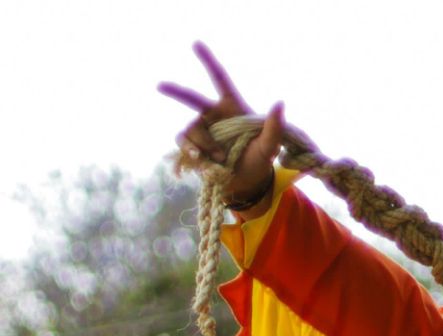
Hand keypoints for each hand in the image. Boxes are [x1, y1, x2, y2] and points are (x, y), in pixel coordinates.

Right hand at [159, 43, 284, 216]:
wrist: (247, 181)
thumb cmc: (260, 159)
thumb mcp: (269, 145)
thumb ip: (274, 126)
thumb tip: (279, 103)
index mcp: (232, 107)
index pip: (219, 79)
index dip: (208, 61)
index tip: (196, 44)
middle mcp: (213, 115)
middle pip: (191, 98)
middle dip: (175, 91)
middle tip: (160, 86)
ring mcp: (201, 129)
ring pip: (192, 130)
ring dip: (205, 144)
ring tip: (220, 157)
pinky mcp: (193, 145)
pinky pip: (185, 143)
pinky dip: (192, 152)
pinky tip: (201, 159)